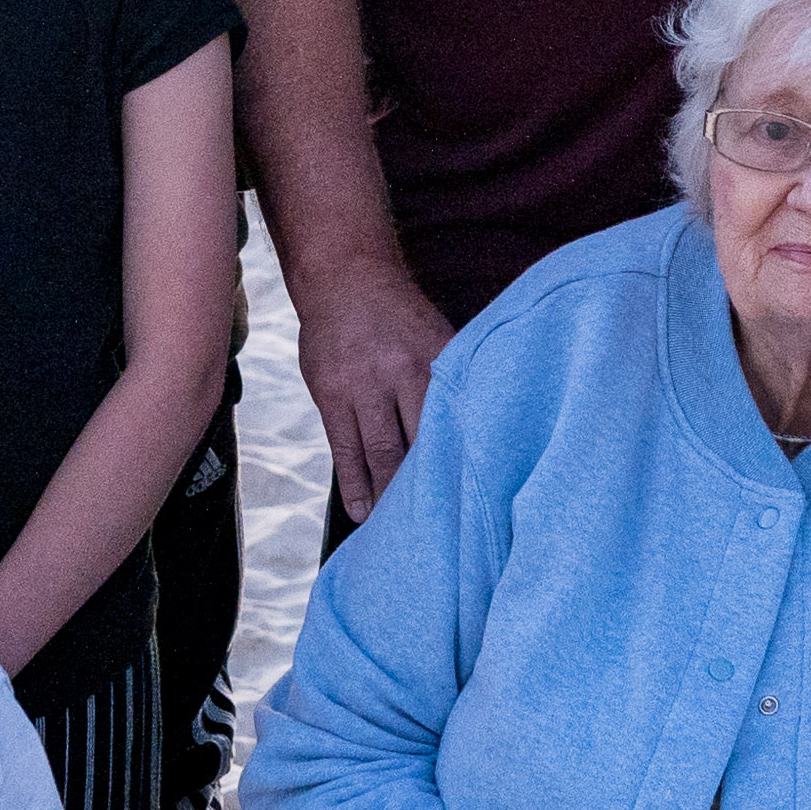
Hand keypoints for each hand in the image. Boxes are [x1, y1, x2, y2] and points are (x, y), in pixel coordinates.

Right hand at [294, 261, 454, 519]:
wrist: (344, 278)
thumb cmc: (401, 317)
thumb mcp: (438, 338)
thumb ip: (453, 382)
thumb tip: (481, 434)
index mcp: (437, 361)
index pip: (454, 423)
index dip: (463, 464)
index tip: (476, 504)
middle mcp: (400, 373)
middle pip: (418, 444)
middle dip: (428, 489)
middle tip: (441, 529)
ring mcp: (361, 385)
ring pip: (379, 453)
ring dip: (389, 496)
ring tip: (398, 531)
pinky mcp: (330, 394)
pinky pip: (343, 449)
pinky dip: (353, 484)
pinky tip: (361, 511)